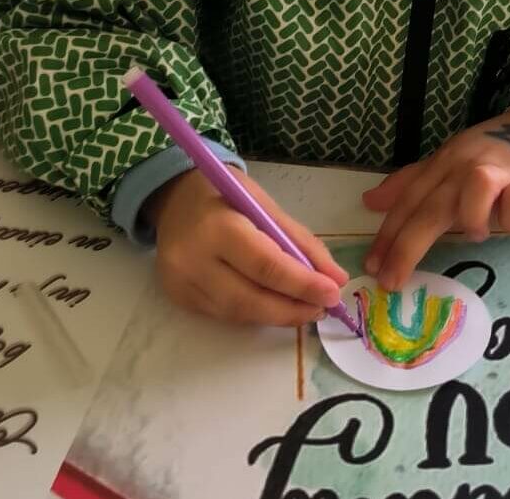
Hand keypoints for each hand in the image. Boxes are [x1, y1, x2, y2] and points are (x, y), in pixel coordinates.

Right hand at [146, 168, 347, 325]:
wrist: (173, 199)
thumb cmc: (224, 195)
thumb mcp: (264, 204)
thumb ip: (300, 242)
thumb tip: (336, 278)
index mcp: (217, 227)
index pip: (266, 266)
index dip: (302, 284)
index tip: (334, 293)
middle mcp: (192, 260)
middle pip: (251, 299)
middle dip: (293, 308)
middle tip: (324, 308)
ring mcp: (181, 283)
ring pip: (239, 313)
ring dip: (278, 315)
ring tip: (306, 308)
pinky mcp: (179, 298)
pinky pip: (225, 315)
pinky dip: (256, 313)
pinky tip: (274, 304)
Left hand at [362, 106, 509, 290]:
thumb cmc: (488, 156)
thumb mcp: (445, 164)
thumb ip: (410, 184)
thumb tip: (370, 202)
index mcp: (442, 165)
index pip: (408, 201)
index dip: (387, 234)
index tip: (371, 266)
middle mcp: (465, 167)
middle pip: (431, 206)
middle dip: (407, 246)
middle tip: (392, 280)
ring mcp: (500, 171)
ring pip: (477, 188)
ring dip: (471, 217)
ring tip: (477, 233)